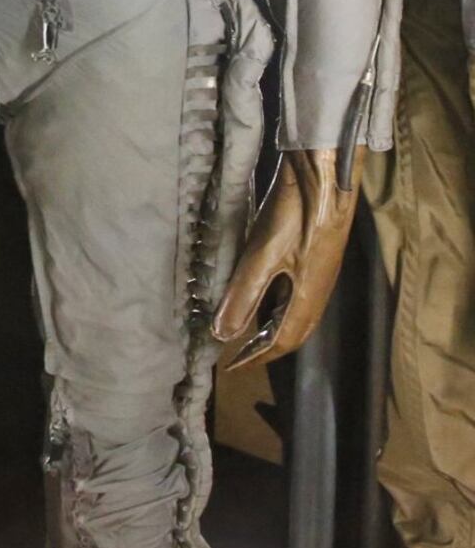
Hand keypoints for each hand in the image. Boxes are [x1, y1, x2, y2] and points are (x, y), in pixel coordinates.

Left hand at [212, 148, 360, 370]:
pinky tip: (259, 290)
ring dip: (269, 323)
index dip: (256, 357)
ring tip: (243, 328)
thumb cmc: (296, 219)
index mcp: (306, 300)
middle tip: (238, 353)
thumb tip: (223, 335)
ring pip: (291, 311)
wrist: (325, 180)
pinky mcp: (312, 257)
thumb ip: (243, 295)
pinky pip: (293, 292)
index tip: (232, 367)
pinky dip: (274, 300)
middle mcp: (315, 293)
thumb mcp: (263, 257)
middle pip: (290, 331)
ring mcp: (316, 275)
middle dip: (265, 346)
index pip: (281, 342)